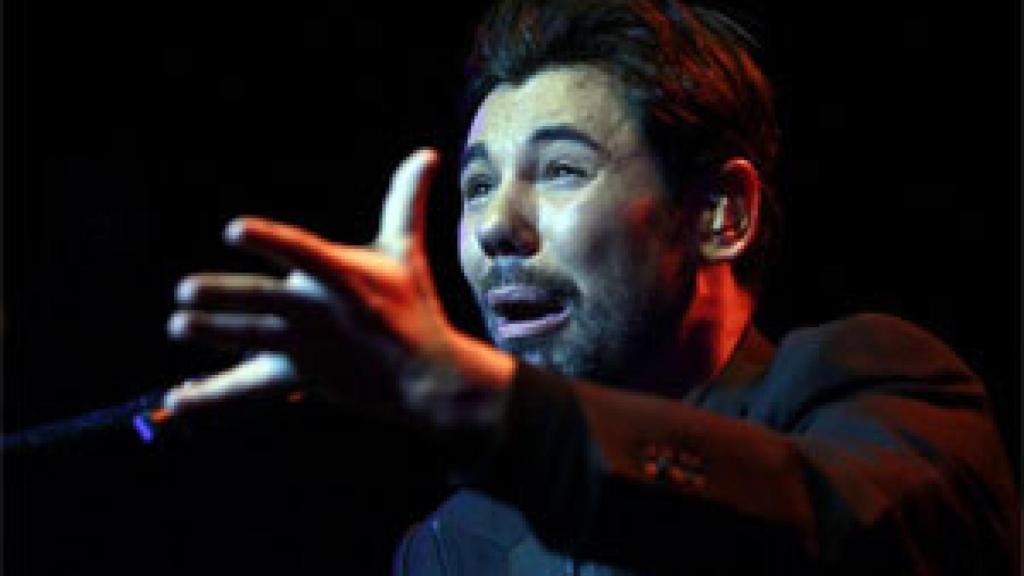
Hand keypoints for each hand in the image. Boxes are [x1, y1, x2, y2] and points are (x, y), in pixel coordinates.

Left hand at [166, 149, 514, 427]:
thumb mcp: (406, 254)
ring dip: (216, 332)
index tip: (233, 230)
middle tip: (185, 291)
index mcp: (344, 277)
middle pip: (266, 302)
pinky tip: (177, 399)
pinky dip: (213, 397)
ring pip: (253, 339)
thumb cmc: (413, 308)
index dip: (268, 241)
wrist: (426, 379)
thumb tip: (428, 151)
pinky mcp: (299, 379)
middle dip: (226, 297)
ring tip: (179, 324)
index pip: (301, 252)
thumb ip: (405, 202)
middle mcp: (322, 312)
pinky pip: (249, 389)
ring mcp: (309, 348)